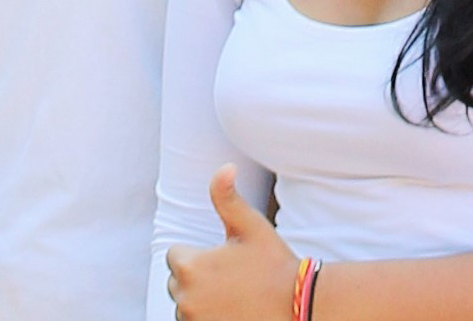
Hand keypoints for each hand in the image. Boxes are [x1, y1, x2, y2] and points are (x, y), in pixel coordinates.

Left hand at [161, 167, 302, 320]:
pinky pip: (194, 320)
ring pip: (185, 303)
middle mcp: (184, 296)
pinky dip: (206, 315)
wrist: (297, 304)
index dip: (199, 253)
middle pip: (177, 280)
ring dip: (201, 298)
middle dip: (197, 277)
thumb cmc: (274, 263)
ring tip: (234, 294)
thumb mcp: (251, 226)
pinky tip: (231, 309)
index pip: (175, 254)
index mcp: (189, 266)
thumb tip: (225, 167)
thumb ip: (227, 197)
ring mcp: (192, 318)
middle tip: (232, 276)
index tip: (225, 258)